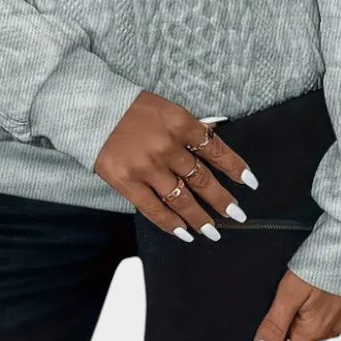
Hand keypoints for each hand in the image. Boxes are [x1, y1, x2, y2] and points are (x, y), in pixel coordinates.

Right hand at [94, 91, 257, 240]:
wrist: (91, 109)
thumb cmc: (130, 108)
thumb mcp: (166, 109)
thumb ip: (190, 127)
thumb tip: (215, 139)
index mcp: (180, 123)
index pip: (216, 149)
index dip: (235, 168)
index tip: (249, 182)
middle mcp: (167, 146)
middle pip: (202, 179)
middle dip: (223, 200)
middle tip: (237, 215)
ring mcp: (147, 166)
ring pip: (182, 199)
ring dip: (200, 218)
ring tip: (213, 231)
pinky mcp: (127, 182)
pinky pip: (154, 209)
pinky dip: (171, 224)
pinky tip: (184, 233)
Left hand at [244, 269, 340, 340]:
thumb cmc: (323, 261)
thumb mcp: (289, 293)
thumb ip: (274, 326)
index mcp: (314, 330)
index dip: (276, 332)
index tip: (275, 309)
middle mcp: (333, 329)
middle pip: (303, 334)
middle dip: (293, 318)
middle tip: (293, 289)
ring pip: (321, 322)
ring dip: (312, 308)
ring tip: (310, 281)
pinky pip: (338, 310)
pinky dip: (330, 299)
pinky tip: (327, 281)